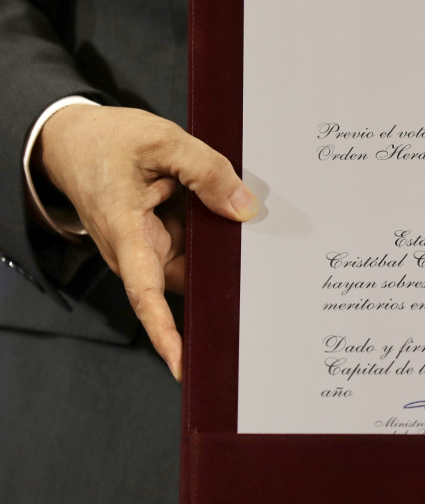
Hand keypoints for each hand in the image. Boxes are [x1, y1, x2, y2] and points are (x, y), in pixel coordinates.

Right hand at [35, 105, 258, 379]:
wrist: (75, 139)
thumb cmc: (107, 142)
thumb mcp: (162, 141)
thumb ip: (206, 171)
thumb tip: (245, 210)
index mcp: (125, 232)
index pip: (145, 294)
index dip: (165, 333)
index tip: (183, 364)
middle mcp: (137, 250)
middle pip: (184, 282)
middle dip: (220, 290)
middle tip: (269, 298)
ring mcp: (151, 245)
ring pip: (197, 264)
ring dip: (225, 258)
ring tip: (268, 252)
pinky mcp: (162, 237)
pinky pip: (197, 247)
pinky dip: (219, 239)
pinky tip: (249, 231)